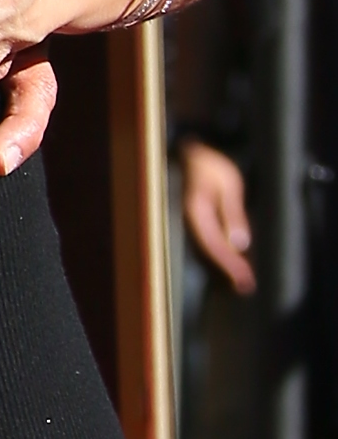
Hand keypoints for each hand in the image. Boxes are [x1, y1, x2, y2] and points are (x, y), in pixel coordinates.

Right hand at [179, 136, 257, 294]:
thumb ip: (233, 213)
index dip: (231, 263)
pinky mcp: (198, 219)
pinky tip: (230, 259)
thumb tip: (240, 243)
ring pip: (209, 247)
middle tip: (246, 286)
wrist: (191, 152)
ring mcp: (193, 220)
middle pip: (212, 250)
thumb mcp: (229, 184)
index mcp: (199, 212)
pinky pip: (209, 239)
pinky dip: (221, 252)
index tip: (245, 279)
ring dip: (226, 263)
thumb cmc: (211, 165)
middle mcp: (193, 220)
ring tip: (241, 279)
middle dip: (229, 269)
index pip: (216, 244)